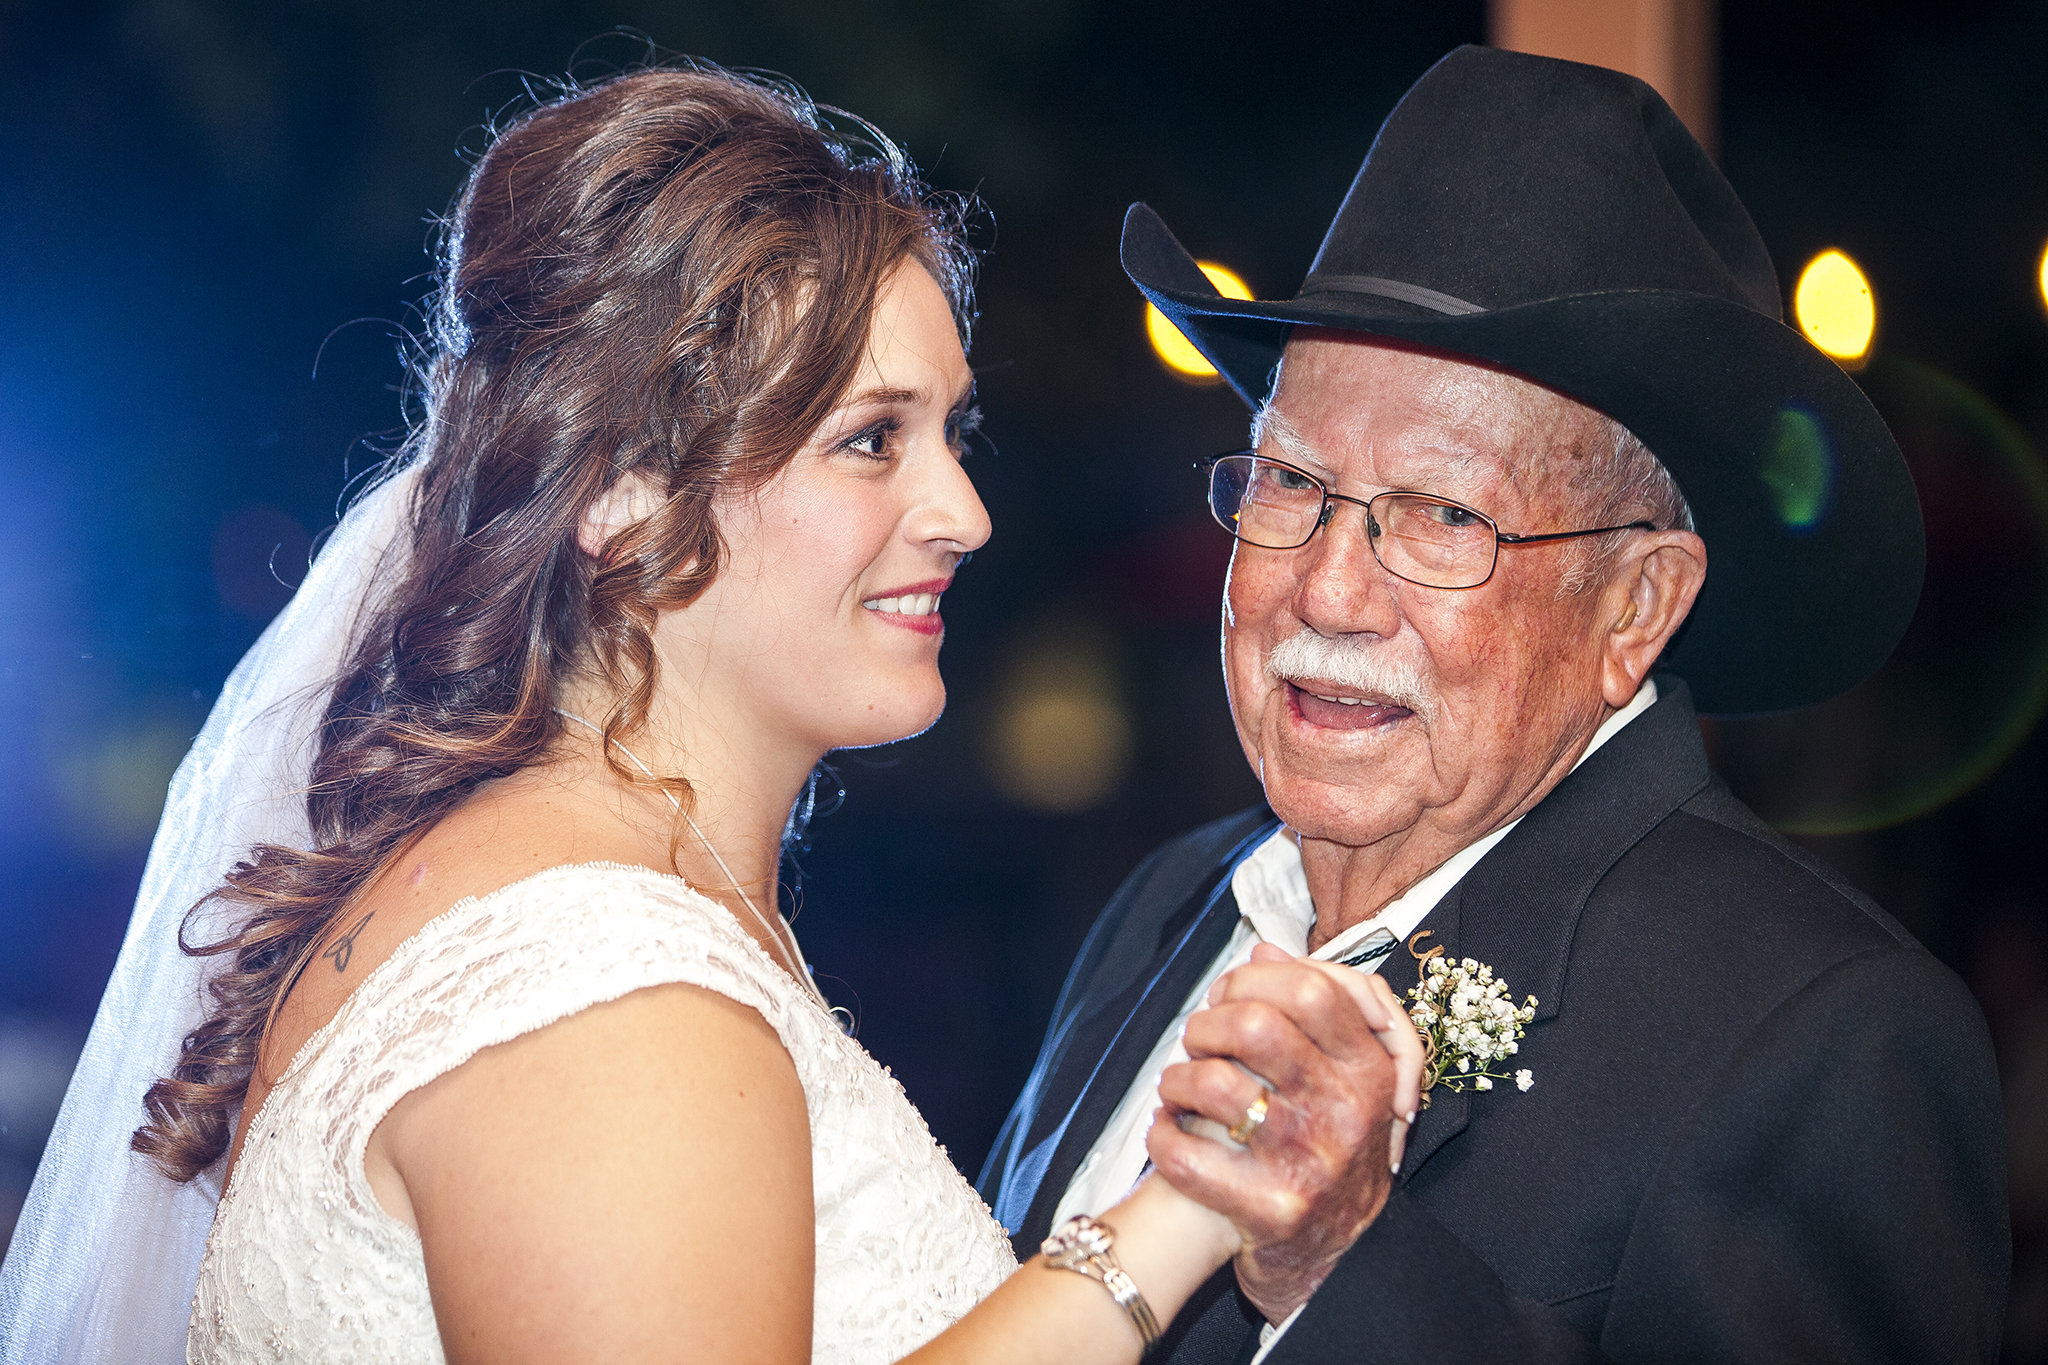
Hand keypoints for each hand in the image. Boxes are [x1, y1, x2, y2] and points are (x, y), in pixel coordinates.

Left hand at [1144, 943, 1424, 1323]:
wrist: (1335, 1253)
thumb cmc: (1328, 1146)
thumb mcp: (1345, 1077)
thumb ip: (1315, 1008)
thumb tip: (1262, 951)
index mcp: (1369, 1070)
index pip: (1312, 990)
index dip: (1256, 981)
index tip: (1230, 996)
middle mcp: (1346, 1113)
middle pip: (1256, 1026)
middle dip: (1207, 1025)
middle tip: (1196, 1042)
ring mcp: (1309, 1163)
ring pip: (1214, 1084)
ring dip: (1176, 1079)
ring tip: (1176, 1088)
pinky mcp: (1270, 1209)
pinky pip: (1187, 1155)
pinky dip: (1161, 1136)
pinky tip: (1165, 1131)